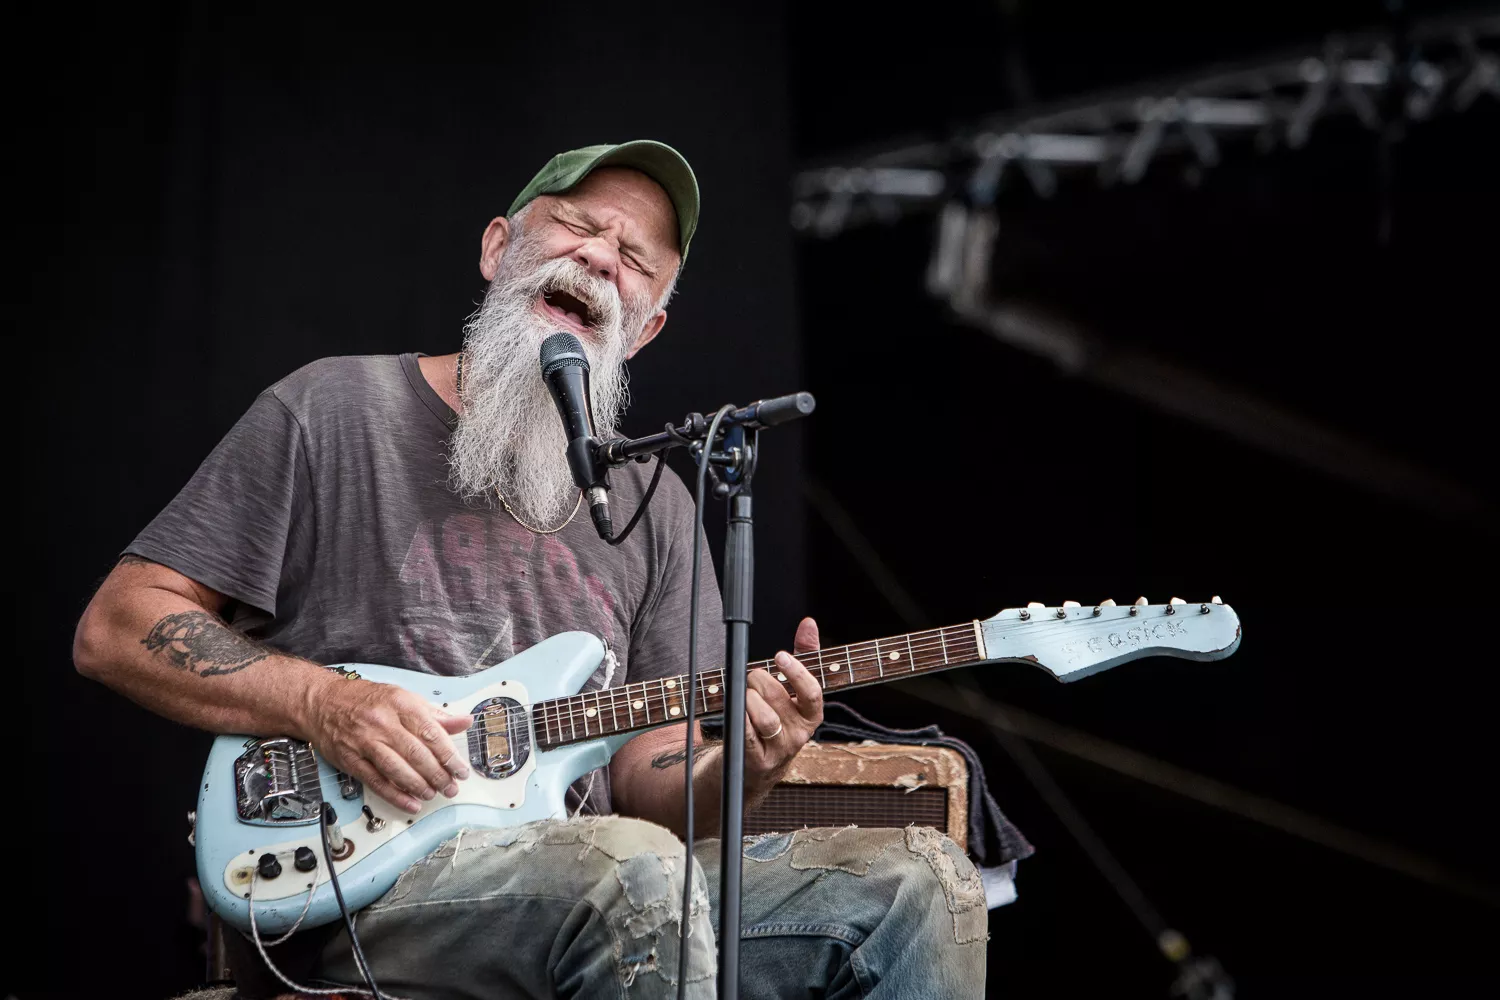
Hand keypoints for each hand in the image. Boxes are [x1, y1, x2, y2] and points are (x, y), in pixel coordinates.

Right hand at [303, 675, 472, 813]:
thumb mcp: (404, 698)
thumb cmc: (367, 699)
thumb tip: (464, 722)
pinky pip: (376, 781)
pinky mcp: (351, 759)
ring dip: (419, 786)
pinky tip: (410, 802)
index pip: (432, 733)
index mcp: (401, 704)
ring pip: (397, 769)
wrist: (323, 702)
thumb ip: (435, 714)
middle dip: (438, 775)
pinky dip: (395, 795)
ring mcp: (365, 742)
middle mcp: (383, 722)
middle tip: (451, 787)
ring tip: (433, 794)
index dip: (449, 756)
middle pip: (416, 754)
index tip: (461, 770)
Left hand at [744, 617, 823, 784]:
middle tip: (751, 677)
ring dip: (749, 700)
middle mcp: (799, 734)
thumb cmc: (776, 716)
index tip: (780, 656)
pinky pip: (747, 736)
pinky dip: (740, 718)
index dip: (797, 672)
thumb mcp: (792, 687)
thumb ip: (804, 654)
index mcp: (811, 714)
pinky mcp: (758, 761)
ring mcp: (779, 749)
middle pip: (779, 699)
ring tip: (744, 694)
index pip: (813, 692)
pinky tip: (736, 709)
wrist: (759, 763)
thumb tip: (809, 624)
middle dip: (759, 681)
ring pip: (766, 719)